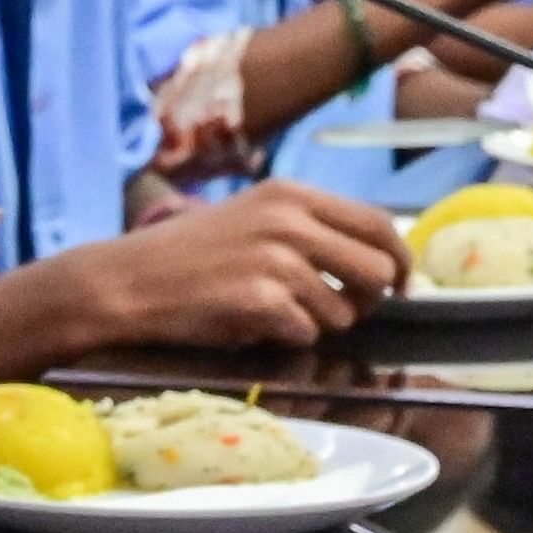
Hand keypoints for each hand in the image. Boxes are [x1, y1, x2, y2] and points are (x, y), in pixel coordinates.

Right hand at [92, 182, 406, 346]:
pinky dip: (288, 338)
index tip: (401, 284)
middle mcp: (289, 221)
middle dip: (369, 299)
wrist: (131, 279)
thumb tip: (376, 257)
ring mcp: (275, 260)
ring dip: (320, 323)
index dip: (399, 259)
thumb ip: (310, 228)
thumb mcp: (254, 216)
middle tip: (345, 310)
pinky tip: (255, 324)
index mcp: (292, 194)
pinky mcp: (259, 300)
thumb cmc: (192, 253)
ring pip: (344, 311)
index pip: (377, 223)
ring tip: (280, 314)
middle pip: (377, 269)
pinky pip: (306, 334)